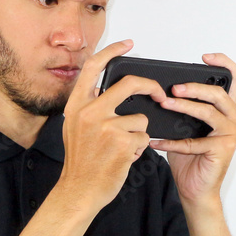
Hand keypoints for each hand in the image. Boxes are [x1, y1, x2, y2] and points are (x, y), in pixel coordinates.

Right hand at [57, 39, 168, 216]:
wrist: (79, 191)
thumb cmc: (81, 163)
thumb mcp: (75, 128)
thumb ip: (89, 107)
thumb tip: (106, 88)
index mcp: (77, 105)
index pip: (94, 67)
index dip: (112, 51)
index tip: (128, 44)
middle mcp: (90, 112)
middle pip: (129, 84)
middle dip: (150, 88)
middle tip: (159, 95)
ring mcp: (106, 126)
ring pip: (140, 117)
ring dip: (138, 134)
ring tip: (123, 149)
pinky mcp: (122, 141)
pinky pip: (144, 137)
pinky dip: (140, 149)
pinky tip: (125, 158)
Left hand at [149, 53, 235, 204]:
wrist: (195, 190)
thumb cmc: (191, 160)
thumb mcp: (186, 128)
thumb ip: (184, 109)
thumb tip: (163, 92)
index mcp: (230, 111)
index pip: (233, 80)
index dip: (222, 64)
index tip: (205, 58)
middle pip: (218, 93)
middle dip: (193, 87)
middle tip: (172, 89)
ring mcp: (233, 134)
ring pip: (208, 112)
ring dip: (182, 108)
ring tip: (164, 104)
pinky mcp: (224, 148)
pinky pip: (193, 140)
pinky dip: (171, 141)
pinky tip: (156, 141)